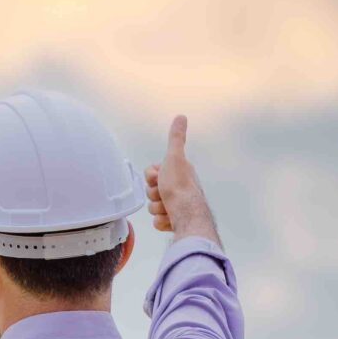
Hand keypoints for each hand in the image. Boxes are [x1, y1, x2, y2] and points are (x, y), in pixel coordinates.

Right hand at [146, 115, 218, 242]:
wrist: (186, 214)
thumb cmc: (179, 186)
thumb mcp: (174, 157)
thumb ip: (176, 138)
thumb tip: (181, 117)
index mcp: (179, 173)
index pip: (152, 174)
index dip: (151, 177)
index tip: (158, 178)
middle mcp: (179, 189)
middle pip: (151, 191)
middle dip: (154, 194)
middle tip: (164, 193)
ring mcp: (177, 206)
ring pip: (153, 207)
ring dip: (157, 208)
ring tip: (169, 207)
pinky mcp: (175, 221)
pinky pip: (158, 221)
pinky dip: (162, 221)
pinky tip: (170, 218)